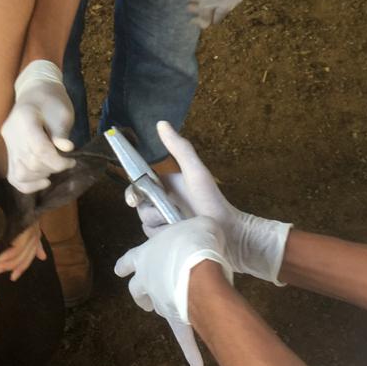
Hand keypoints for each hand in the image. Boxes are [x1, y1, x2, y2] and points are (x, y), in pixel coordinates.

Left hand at [0, 145, 46, 280]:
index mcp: (17, 197)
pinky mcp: (21, 208)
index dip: (13, 251)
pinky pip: (33, 233)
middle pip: (29, 240)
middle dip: (15, 259)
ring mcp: (25, 207)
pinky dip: (32, 251)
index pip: (24, 231)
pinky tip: (25, 265)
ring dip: (23, 259)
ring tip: (7, 274)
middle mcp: (26, 204)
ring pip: (33, 240)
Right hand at [1, 60, 75, 193]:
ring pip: (19, 173)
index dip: (58, 160)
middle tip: (65, 162)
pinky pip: (13, 177)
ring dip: (40, 176)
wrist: (35, 92)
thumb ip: (62, 132)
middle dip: (52, 167)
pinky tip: (44, 181)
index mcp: (25, 119)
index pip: (39, 149)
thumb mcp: (62, 112)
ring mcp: (8, 145)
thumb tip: (66, 149)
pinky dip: (28, 184)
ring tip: (53, 168)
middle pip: (30, 163)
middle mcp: (11, 134)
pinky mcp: (9, 153)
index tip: (71, 161)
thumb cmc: (52, 100)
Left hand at [113, 215, 230, 365]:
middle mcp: (147, 279)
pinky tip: (196, 365)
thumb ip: (193, 231)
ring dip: (160, 310)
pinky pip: (183, 337)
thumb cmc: (194, 239)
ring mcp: (160, 301)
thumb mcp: (196, 224)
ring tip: (170, 313)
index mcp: (146, 254)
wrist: (198, 265)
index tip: (119, 271)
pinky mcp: (176, 319)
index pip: (129, 260)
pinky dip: (189, 351)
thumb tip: (203, 233)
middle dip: (140, 294)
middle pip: (136, 290)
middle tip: (145, 298)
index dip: (125, 265)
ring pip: (155, 308)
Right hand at [125, 121, 290, 283]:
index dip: (133, 193)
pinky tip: (178, 241)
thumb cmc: (213, 202)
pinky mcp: (172, 242)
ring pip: (147, 225)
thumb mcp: (196, 173)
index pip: (140, 186)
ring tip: (180, 229)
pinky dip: (164, 242)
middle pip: (142, 208)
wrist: (233, 237)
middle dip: (151, 213)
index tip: (134, 200)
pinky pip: (156, 242)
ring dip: (160, 229)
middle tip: (167, 216)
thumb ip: (180, 149)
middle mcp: (166, 203)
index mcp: (168, 185)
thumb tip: (161, 123)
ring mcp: (168, 223)